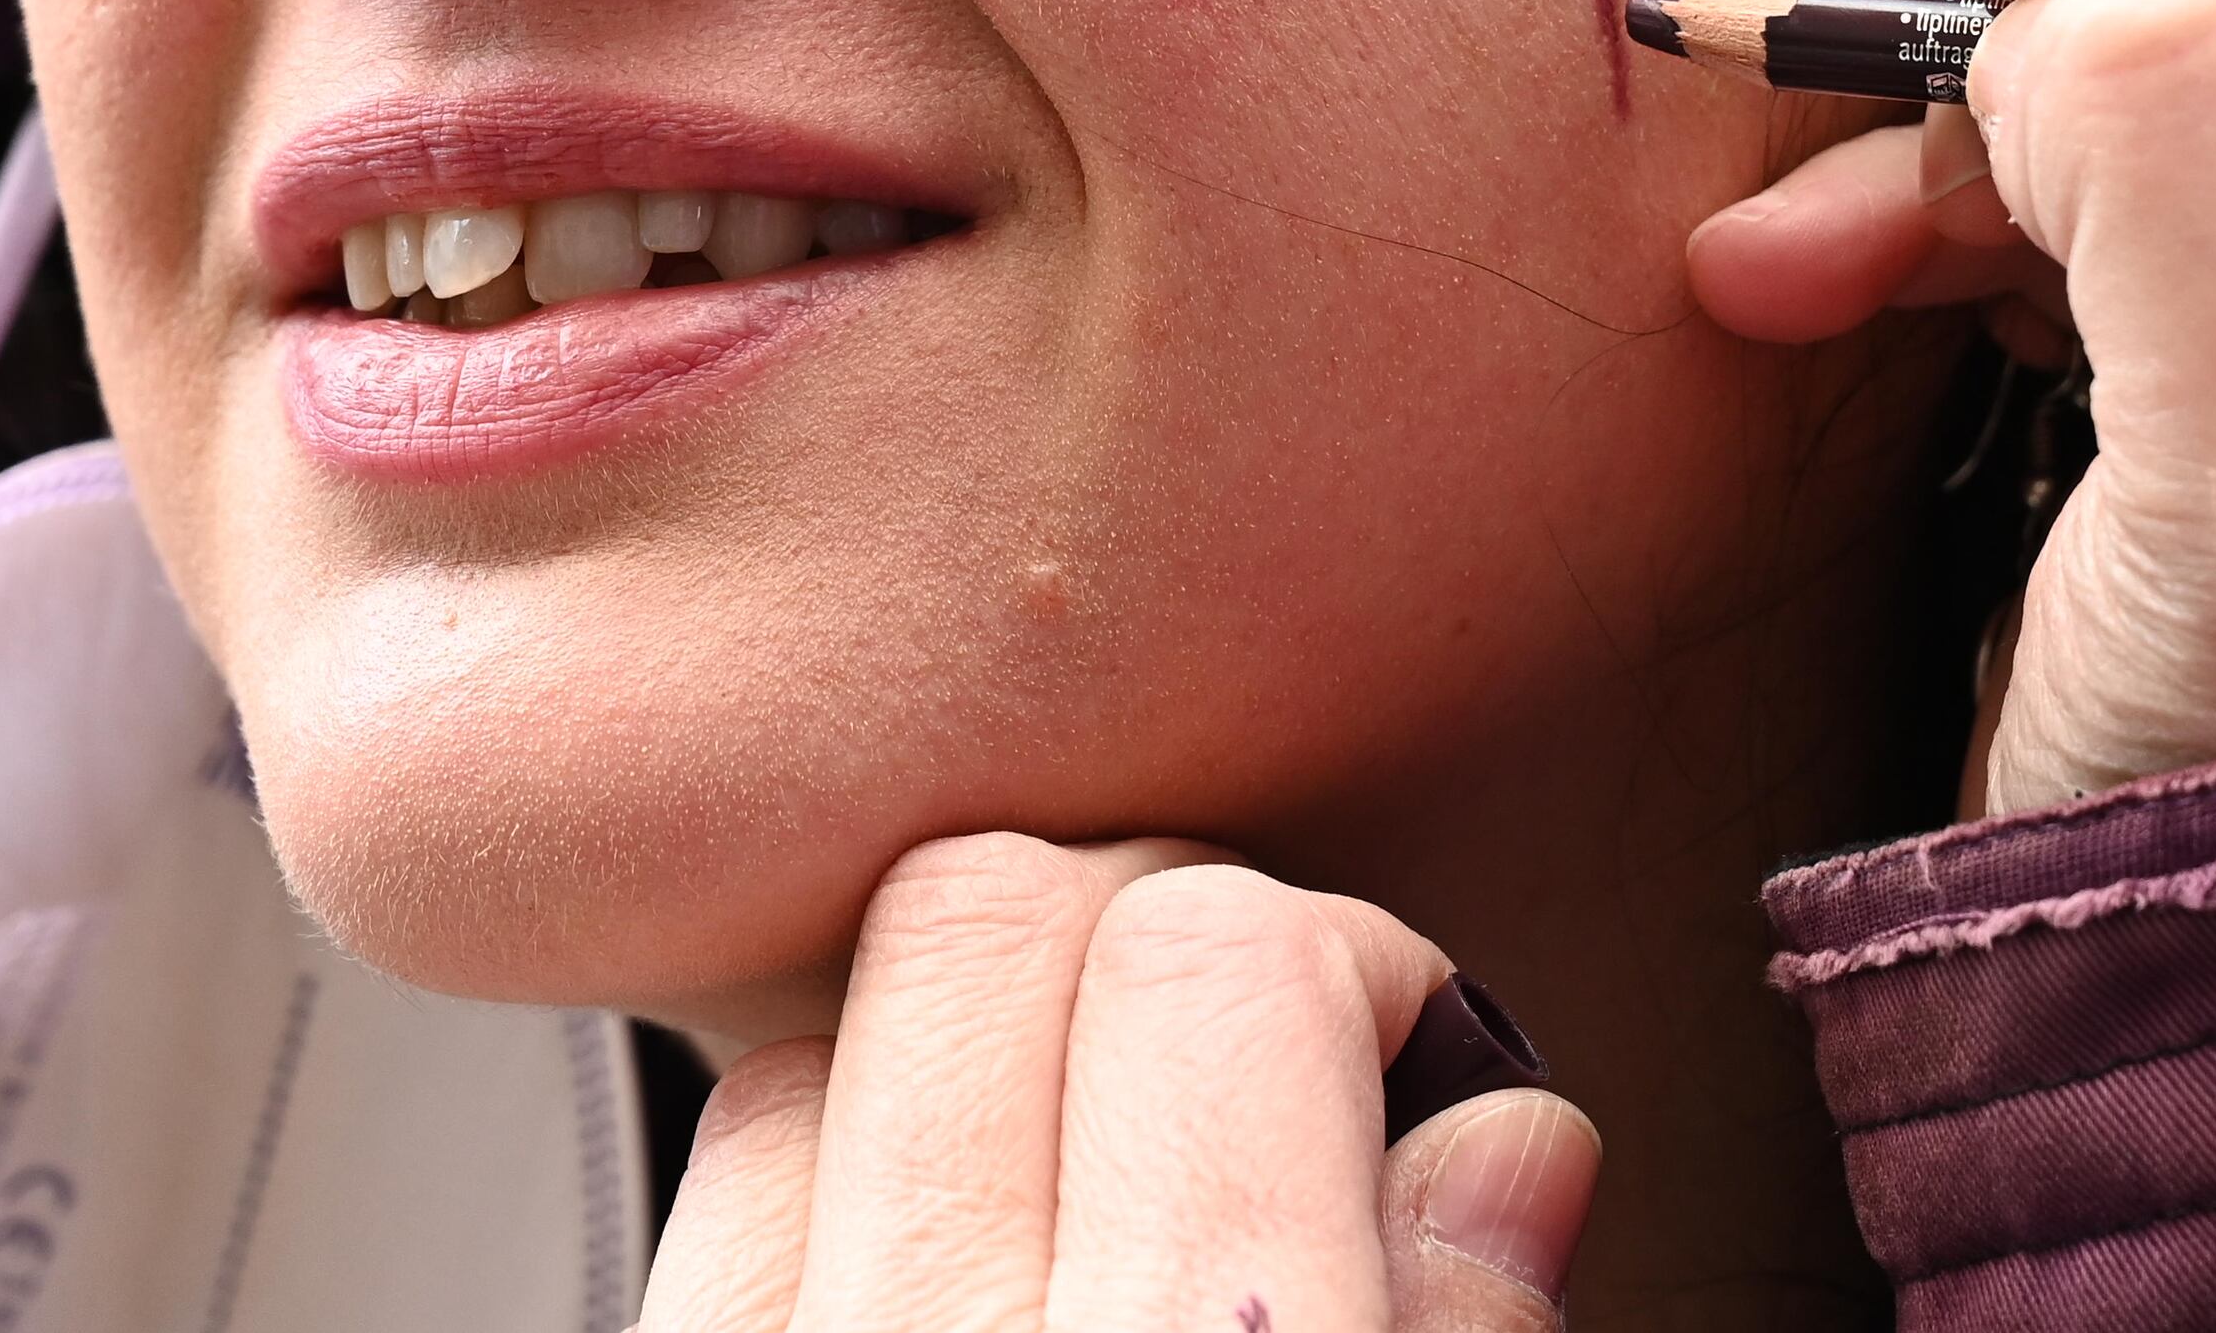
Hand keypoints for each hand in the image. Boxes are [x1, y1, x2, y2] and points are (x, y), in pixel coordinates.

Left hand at [642, 833, 1601, 1332]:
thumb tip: (1503, 1137)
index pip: (1216, 965)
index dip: (1347, 974)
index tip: (1408, 1075)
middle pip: (988, 922)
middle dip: (1150, 949)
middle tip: (1264, 1100)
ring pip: (815, 1046)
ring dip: (968, 1076)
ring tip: (1102, 1215)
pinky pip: (712, 1218)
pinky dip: (834, 1206)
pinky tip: (954, 1304)